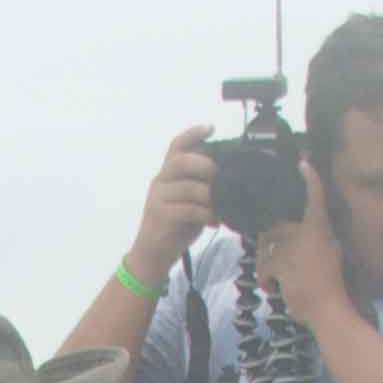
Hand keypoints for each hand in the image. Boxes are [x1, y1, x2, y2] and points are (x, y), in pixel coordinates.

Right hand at [128, 125, 216, 274]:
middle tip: (222, 179)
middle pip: (182, 161)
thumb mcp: (190, 200)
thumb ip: (201, 185)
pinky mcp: (161, 216)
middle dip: (206, 166)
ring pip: (189, 187)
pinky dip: (206, 214)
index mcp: (168, 173)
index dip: (193, 134)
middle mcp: (161, 180)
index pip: (177, 146)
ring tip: (223, 208)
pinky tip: (214, 221)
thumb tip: (230, 177)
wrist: (153, 254)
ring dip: (211, 197)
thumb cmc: (176, 225)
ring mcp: (158, 198)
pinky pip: (189, 209)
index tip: (211, 128)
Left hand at [252, 188, 340, 309]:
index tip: (303, 163)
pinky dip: (264, 279)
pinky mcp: (284, 264)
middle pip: (276, 227)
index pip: (316, 199)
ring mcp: (296, 248)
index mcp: (322, 229)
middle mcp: (309, 233)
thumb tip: (295, 234)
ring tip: (273, 279)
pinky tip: (271, 287)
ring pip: (266, 249)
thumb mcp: (329, 254)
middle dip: (266, 242)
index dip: (310, 181)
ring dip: (265, 266)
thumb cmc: (329, 284)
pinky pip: (264, 266)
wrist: (329, 309)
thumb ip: (315, 240)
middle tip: (271, 258)